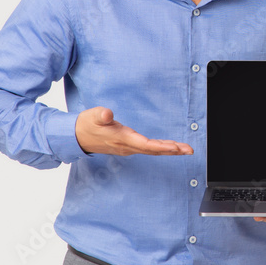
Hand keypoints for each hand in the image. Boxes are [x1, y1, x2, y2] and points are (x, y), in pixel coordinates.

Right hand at [76, 107, 192, 155]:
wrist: (76, 137)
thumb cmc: (86, 125)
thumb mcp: (92, 116)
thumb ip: (100, 115)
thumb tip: (107, 114)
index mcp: (122, 139)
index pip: (146, 145)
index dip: (162, 147)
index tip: (176, 147)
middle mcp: (127, 146)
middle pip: (154, 150)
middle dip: (172, 150)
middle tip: (189, 150)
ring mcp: (128, 148)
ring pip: (152, 150)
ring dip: (169, 150)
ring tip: (184, 149)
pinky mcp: (128, 146)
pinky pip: (148, 149)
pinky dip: (160, 148)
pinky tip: (169, 147)